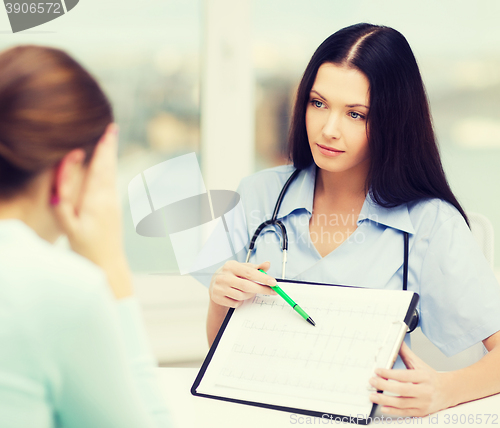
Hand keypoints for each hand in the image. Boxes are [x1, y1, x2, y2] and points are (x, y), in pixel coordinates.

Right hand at [54, 123, 131, 297]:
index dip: (103, 150)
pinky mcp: (113, 209)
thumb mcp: (72, 232)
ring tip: (110, 139)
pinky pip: (110, 183)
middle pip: (108, 167)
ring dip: (110, 156)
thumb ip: (63, 213)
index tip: (108, 132)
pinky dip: (108, 169)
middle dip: (109, 147)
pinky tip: (107, 166)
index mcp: (97, 201)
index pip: (100, 169)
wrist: (109, 264)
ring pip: (111, 174)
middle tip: (113, 127)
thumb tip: (55, 195)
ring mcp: (113, 203)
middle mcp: (108, 199)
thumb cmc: (88, 249)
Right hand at [209, 260, 277, 308]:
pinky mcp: (217, 298)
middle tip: (271, 291)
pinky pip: (235, 303)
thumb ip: (256, 267)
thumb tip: (267, 264)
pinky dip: (240, 301)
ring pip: (241, 296)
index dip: (263, 278)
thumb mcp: (242, 268)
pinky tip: (237, 296)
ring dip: (248, 296)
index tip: (273, 282)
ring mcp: (219, 287)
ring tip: (248, 291)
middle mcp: (223, 276)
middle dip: (261, 289)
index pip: (249, 272)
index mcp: (231, 266)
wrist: (214, 283)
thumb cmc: (232, 274)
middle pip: (246, 286)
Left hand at [369, 342, 452, 416]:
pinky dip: (393, 411)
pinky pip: (405, 412)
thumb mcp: (419, 363)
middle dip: (385, 386)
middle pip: (402, 389)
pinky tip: (383, 407)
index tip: (377, 371)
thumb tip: (397, 340)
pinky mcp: (421, 412)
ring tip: (373, 396)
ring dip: (385, 400)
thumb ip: (406, 353)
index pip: (404, 375)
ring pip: (402, 403)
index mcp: (424, 377)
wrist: (448, 391)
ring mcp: (423, 403)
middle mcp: (425, 391)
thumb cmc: (431, 377)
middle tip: (372, 382)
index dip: (390, 373)